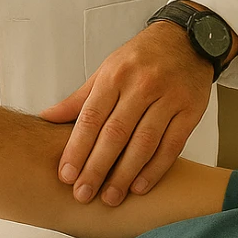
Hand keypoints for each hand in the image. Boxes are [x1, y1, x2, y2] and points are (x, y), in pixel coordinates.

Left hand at [40, 23, 213, 205]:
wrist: (186, 40)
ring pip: (144, 143)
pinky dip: (155, 169)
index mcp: (116, 75)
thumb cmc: (140, 58)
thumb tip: (46, 118)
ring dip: (125, 175)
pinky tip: (139, 186)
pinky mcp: (191, 111)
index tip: (66, 176)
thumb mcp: (107, 70)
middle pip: (116, 134)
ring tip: (110, 197)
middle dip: (97, 168)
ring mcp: (169, 98)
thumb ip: (80, 98)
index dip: (77, 149)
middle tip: (83, 195)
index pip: (91, 117)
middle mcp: (142, 85)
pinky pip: (172, 146)